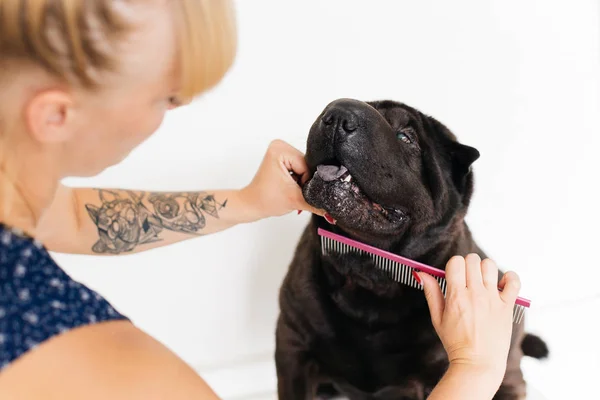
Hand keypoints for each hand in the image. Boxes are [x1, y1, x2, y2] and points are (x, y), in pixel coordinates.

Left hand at [240, 140, 324, 219]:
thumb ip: (316, 204)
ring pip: (305, 168)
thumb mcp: (295, 201)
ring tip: (290, 189)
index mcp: (280, 149)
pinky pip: (300, 168)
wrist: (252, 205)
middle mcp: (280, 145)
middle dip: (304, 181)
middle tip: (293, 191)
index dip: (306, 181)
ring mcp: (281, 151)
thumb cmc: (265, 200)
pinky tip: (290, 186)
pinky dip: (298, 179)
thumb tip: (334, 210)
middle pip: (307, 165)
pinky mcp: (282, 158)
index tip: (297, 191)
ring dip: (302, 181)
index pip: (307, 165)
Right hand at [415, 254, 520, 379]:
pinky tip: (500, 284)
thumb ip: (431, 293)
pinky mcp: (507, 306)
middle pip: (472, 260)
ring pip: (490, 265)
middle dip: (467, 265)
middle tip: (466, 278)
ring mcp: (493, 299)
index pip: (456, 262)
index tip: (454, 275)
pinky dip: (509, 277)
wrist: (478, 364)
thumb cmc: (456, 343)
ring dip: (484, 269)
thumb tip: (421, 274)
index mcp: (456, 296)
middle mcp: (475, 294)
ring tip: (482, 281)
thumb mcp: (437, 318)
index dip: (453, 265)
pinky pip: (514, 281)